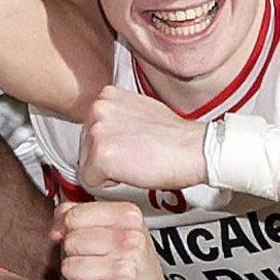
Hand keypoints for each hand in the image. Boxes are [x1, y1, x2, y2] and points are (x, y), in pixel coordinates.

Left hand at [50, 198, 167, 279]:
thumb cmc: (127, 259)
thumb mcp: (109, 226)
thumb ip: (75, 215)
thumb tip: (55, 230)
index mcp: (128, 216)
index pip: (74, 215)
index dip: (70, 229)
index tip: (82, 236)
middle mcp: (130, 240)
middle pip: (70, 242)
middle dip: (75, 253)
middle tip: (95, 260)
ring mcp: (125, 268)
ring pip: (69, 267)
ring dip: (77, 275)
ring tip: (97, 275)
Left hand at [76, 84, 207, 194]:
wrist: (195, 149)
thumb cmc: (174, 136)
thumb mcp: (138, 111)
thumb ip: (116, 117)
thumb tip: (103, 132)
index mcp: (105, 95)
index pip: (89, 131)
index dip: (111, 144)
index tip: (131, 144)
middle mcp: (97, 108)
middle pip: (84, 148)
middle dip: (107, 157)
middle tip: (137, 154)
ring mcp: (97, 131)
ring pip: (87, 165)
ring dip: (109, 170)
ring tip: (137, 161)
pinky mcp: (101, 156)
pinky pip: (91, 181)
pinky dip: (110, 184)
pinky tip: (133, 171)